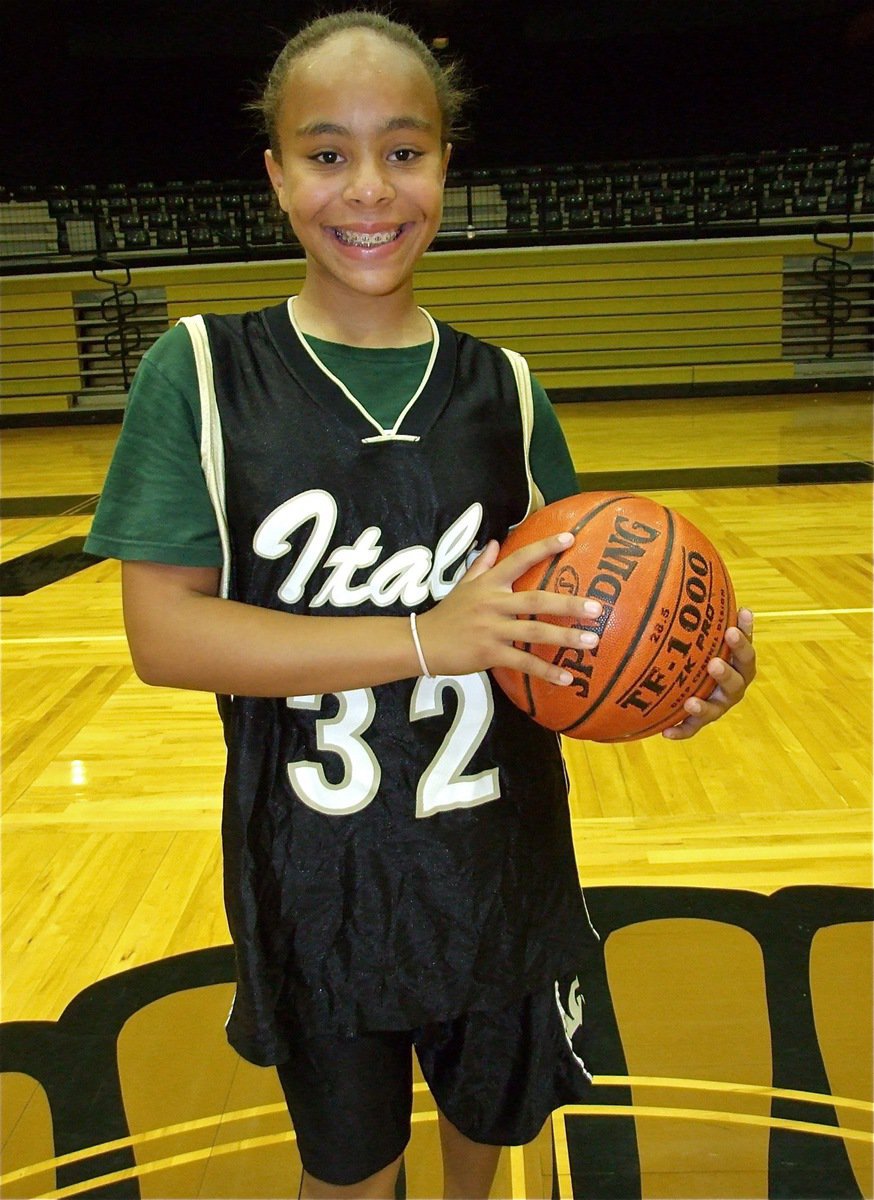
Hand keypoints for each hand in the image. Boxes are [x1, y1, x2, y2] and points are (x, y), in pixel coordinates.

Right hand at [416, 533, 601, 683]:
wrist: (423, 643)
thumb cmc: (447, 614)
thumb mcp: (462, 585)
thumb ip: (481, 565)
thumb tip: (494, 542)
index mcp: (489, 584)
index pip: (519, 559)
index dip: (544, 548)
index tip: (571, 538)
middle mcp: (493, 603)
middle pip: (535, 600)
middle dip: (567, 603)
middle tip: (596, 607)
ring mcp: (492, 629)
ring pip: (533, 631)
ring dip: (564, 637)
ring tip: (591, 641)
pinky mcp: (489, 653)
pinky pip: (522, 663)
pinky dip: (545, 671)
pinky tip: (567, 678)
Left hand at [662, 608, 755, 739]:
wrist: (681, 679)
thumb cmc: (691, 645)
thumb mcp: (694, 628)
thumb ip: (697, 607)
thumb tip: (692, 564)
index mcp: (736, 660)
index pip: (745, 647)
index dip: (745, 635)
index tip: (741, 615)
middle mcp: (732, 683)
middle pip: (739, 679)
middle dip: (728, 671)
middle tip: (713, 662)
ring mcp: (717, 702)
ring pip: (718, 707)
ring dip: (706, 705)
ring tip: (691, 701)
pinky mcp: (698, 719)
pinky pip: (691, 728)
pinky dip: (681, 730)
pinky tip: (665, 733)